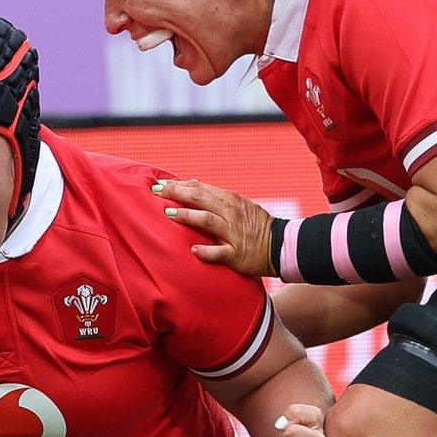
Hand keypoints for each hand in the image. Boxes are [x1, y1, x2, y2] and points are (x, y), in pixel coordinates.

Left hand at [153, 178, 275, 276]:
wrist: (279, 245)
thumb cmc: (254, 225)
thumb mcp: (237, 204)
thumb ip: (215, 195)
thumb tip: (194, 182)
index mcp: (229, 200)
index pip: (200, 188)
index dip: (179, 185)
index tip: (159, 183)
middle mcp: (230, 214)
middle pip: (200, 199)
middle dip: (177, 193)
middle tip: (156, 191)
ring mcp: (233, 234)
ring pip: (208, 221)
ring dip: (188, 216)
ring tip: (169, 213)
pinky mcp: (236, 254)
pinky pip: (220, 252)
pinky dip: (206, 251)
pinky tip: (193, 250)